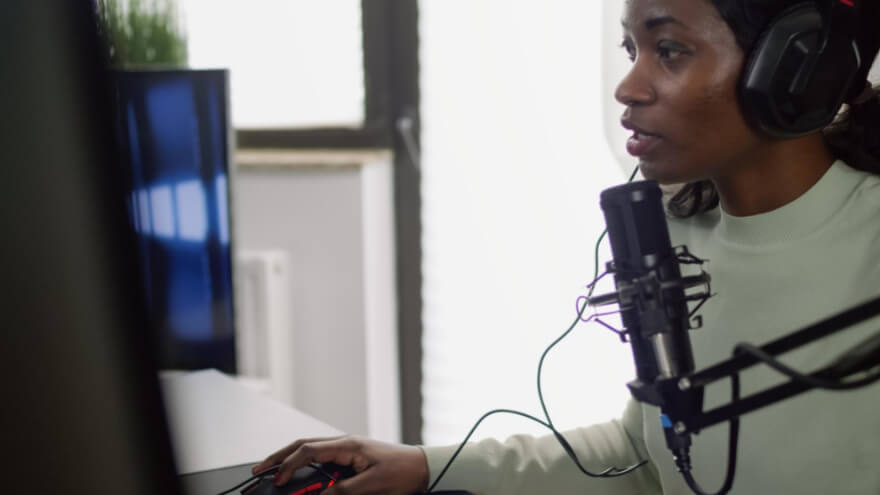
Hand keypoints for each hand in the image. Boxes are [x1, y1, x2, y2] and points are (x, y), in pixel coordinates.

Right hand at [252, 435, 429, 494]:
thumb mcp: (372, 484)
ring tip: (272, 470)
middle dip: (280, 457)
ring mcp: (346, 449)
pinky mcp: (350, 457)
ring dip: (290, 459)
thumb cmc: (403, 471)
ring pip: (310, 450)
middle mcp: (344, 443)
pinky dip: (304, 463)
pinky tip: (298, 472)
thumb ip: (344, 490)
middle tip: (260, 469)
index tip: (279, 479)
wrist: (422, 467)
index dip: (290, 465)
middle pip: (303, 445)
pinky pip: (321, 458)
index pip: (309, 450)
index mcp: (348, 444)